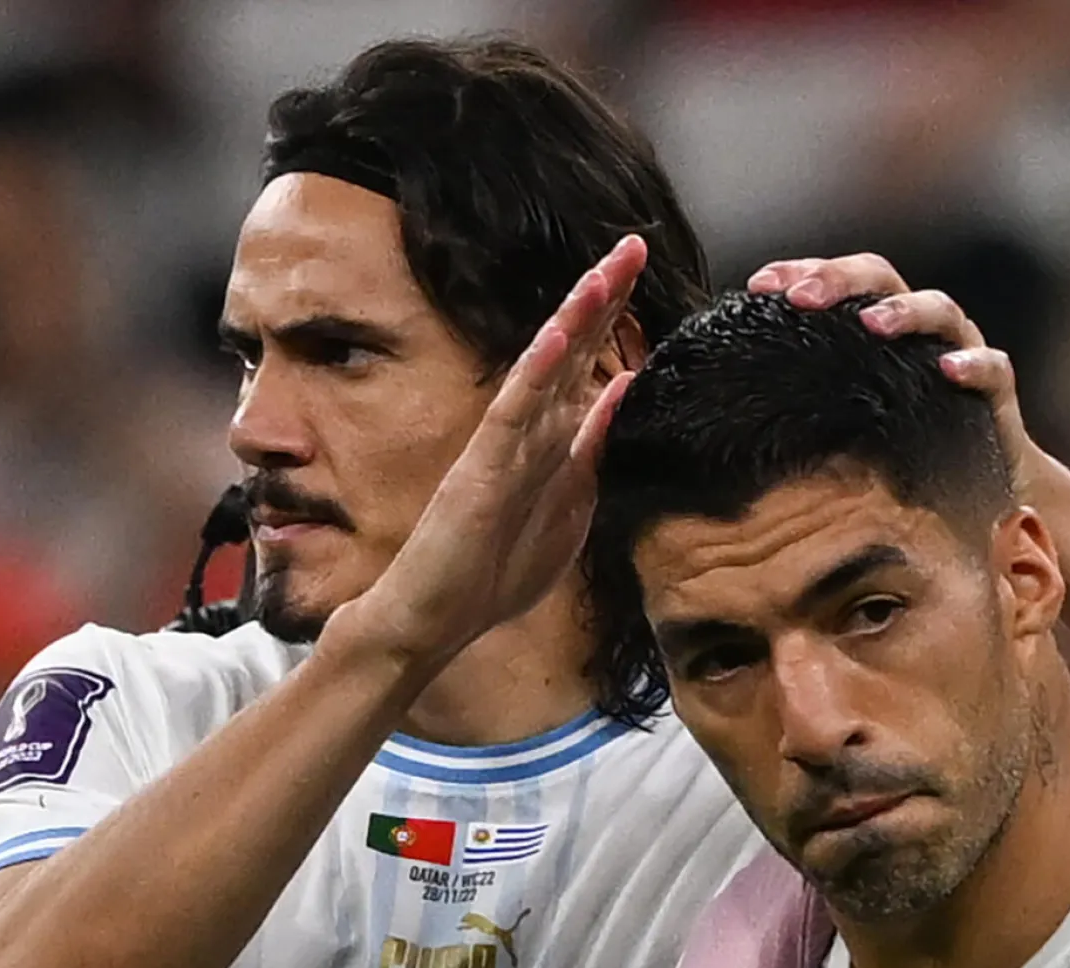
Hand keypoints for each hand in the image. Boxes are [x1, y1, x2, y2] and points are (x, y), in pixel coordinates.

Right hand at [331, 234, 647, 665]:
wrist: (428, 620)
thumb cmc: (488, 576)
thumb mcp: (562, 514)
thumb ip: (588, 454)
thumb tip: (620, 395)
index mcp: (546, 447)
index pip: (585, 369)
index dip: (612, 322)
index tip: (640, 273)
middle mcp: (524, 438)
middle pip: (569, 355)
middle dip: (602, 300)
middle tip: (634, 244)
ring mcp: (500, 453)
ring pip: (544, 373)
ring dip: (575, 321)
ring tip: (606, 270)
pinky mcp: (479, 476)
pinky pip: (510, 418)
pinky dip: (534, 378)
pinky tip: (557, 339)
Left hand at [747, 254, 1069, 516]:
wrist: (973, 499)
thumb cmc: (894, 456)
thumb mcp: (838, 426)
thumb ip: (798, 403)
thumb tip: (719, 406)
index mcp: (875, 330)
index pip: (835, 284)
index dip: (799, 274)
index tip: (756, 286)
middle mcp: (918, 331)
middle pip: (882, 281)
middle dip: (842, 281)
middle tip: (803, 297)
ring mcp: (961, 353)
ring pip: (940, 310)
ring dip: (904, 312)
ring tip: (873, 322)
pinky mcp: (995, 394)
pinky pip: (993, 369)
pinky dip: (973, 364)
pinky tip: (948, 369)